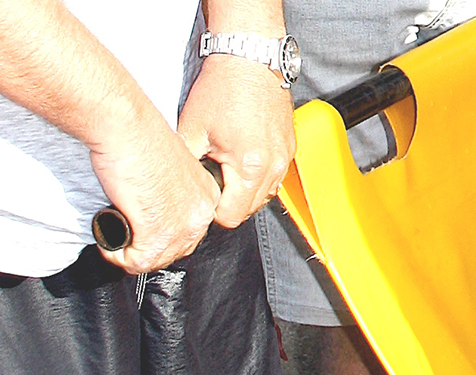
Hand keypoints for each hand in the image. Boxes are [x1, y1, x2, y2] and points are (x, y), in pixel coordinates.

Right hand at [87, 105, 220, 273]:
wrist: (125, 125)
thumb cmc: (139, 136)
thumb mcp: (167, 168)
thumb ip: (170, 193)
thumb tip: (155, 211)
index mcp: (207, 194)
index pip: (190, 233)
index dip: (163, 236)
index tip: (142, 230)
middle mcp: (201, 213)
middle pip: (175, 250)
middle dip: (147, 249)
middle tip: (125, 237)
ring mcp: (182, 225)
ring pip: (156, 260)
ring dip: (130, 255)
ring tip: (114, 242)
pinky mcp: (157, 232)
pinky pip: (137, 262)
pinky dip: (118, 257)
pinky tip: (108, 245)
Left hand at [176, 53, 294, 230]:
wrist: (250, 58)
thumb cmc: (224, 87)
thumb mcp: (192, 130)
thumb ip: (189, 167)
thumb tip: (185, 188)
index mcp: (249, 167)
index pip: (231, 216)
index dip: (212, 208)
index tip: (204, 191)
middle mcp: (274, 166)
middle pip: (249, 210)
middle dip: (230, 199)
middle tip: (213, 174)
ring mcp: (285, 158)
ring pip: (264, 196)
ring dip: (245, 188)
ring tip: (228, 163)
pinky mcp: (290, 148)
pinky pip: (274, 177)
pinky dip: (258, 174)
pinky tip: (242, 154)